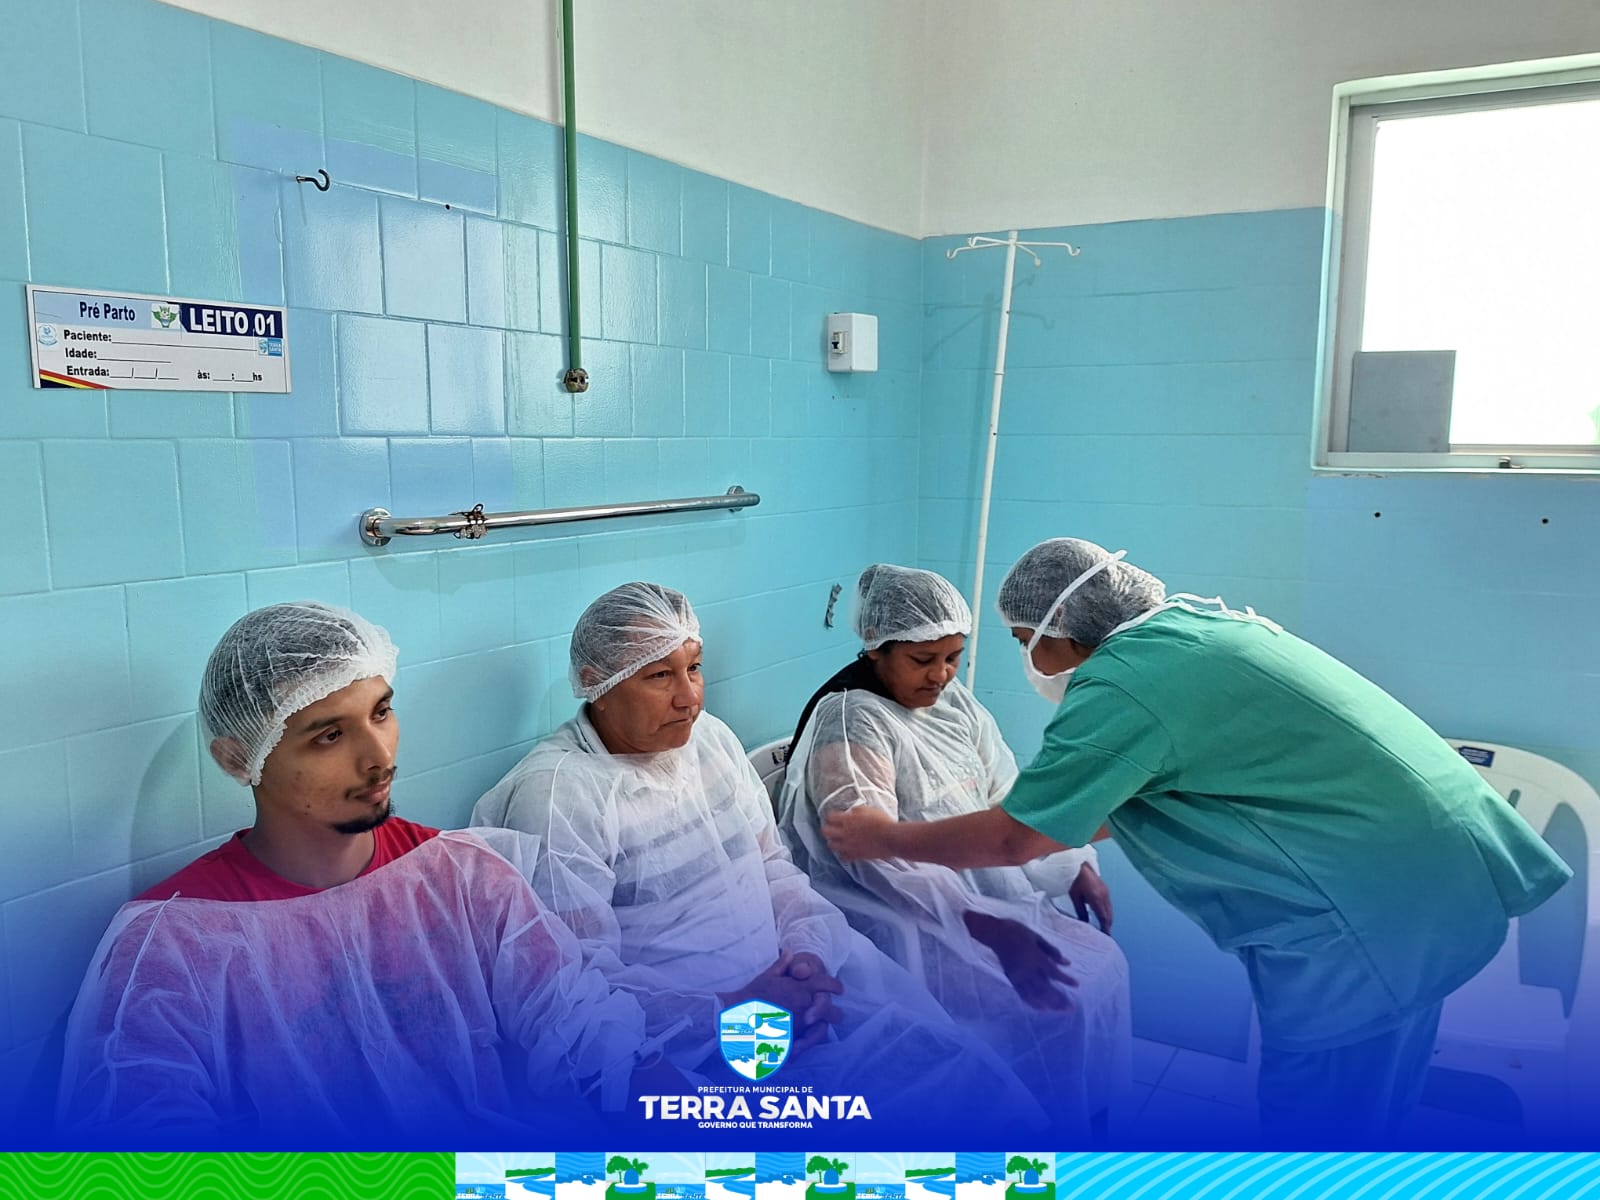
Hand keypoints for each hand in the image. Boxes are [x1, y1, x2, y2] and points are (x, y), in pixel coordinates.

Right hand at [720, 951, 843, 1056]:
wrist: (737, 1017)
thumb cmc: (751, 995)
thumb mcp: (767, 976)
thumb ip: (782, 965)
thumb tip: (789, 951)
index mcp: (800, 989)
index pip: (827, 984)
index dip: (835, 986)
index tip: (839, 989)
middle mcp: (804, 1007)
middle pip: (832, 1011)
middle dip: (831, 1012)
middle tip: (829, 1013)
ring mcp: (799, 1026)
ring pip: (823, 1029)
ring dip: (820, 1027)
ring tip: (815, 1028)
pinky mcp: (792, 1042)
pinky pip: (808, 1044)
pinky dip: (806, 1043)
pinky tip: (802, 1041)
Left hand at [821, 803, 897, 861]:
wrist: (891, 838)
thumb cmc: (883, 822)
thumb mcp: (869, 810)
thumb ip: (857, 810)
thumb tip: (851, 812)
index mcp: (848, 819)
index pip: (829, 817)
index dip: (831, 817)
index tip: (834, 818)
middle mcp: (845, 832)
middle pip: (825, 832)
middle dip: (827, 830)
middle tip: (832, 829)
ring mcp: (849, 845)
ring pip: (831, 846)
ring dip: (834, 842)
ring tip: (839, 841)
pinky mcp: (855, 855)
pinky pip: (842, 857)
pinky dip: (844, 854)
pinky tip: (848, 850)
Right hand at [963, 911, 1077, 1011]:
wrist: (996, 934)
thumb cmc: (1017, 932)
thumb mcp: (1037, 937)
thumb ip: (1052, 951)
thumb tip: (1067, 963)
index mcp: (1035, 957)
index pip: (1054, 973)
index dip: (1066, 980)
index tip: (1077, 985)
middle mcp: (1028, 970)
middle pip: (1046, 988)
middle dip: (1059, 999)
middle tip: (1071, 1008)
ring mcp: (1019, 977)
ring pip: (1036, 994)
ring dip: (1049, 1003)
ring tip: (1060, 1010)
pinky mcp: (1012, 980)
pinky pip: (1023, 995)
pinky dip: (1033, 1003)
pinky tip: (1042, 1009)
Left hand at [1068, 862, 1113, 931]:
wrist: (1077, 864)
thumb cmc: (1073, 880)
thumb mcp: (1075, 897)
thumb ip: (1081, 911)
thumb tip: (1085, 924)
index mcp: (1097, 898)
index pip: (1104, 918)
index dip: (1105, 929)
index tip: (1105, 937)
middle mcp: (1104, 896)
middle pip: (1109, 915)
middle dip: (1108, 925)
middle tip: (1105, 936)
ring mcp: (1106, 892)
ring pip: (1110, 910)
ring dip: (1108, 919)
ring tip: (1103, 928)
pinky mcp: (1105, 889)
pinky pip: (1108, 904)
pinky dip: (1107, 912)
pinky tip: (1102, 916)